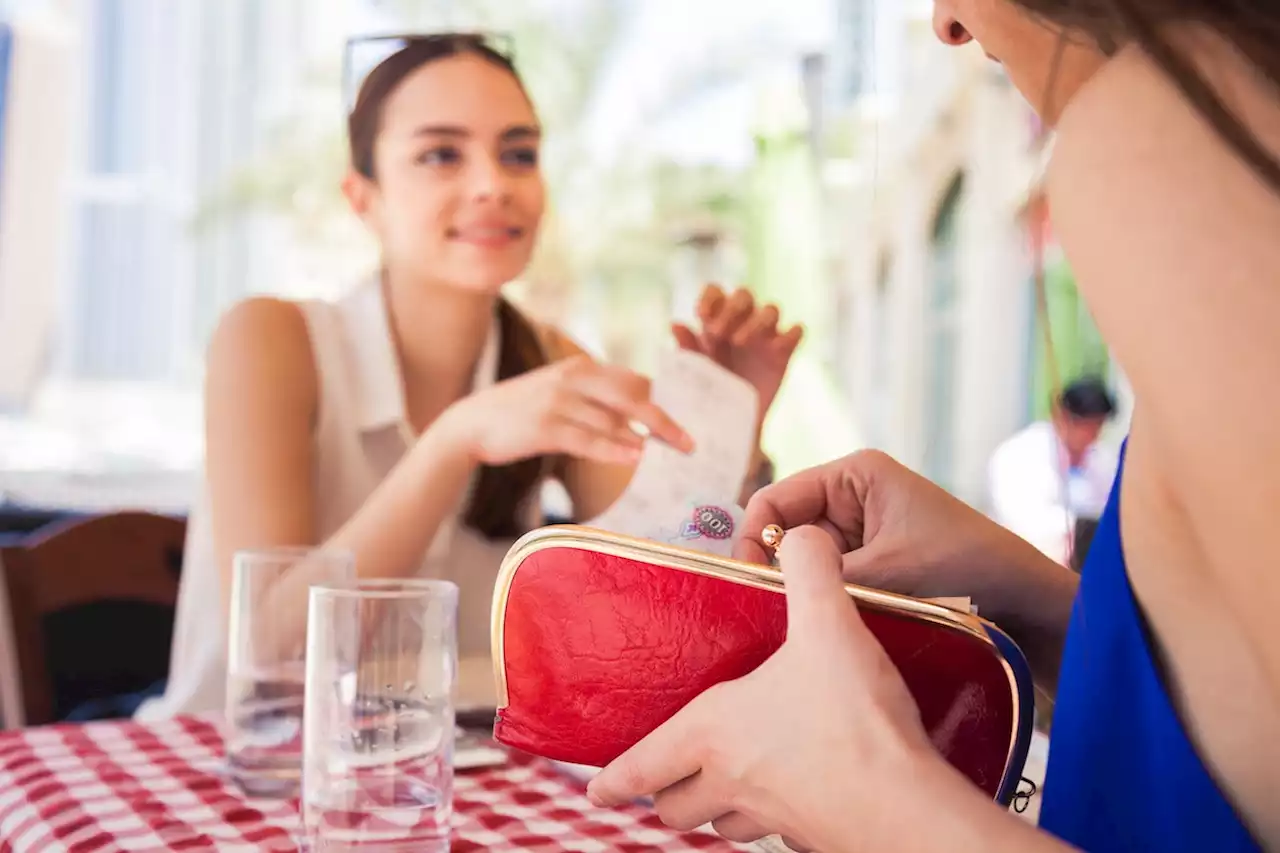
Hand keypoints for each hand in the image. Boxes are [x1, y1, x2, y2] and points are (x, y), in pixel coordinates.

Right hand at [440, 354, 692, 466]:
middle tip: (689, 442)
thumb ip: (597, 405)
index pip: (633, 380)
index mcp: (581, 368)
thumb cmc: (523, 413)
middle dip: (664, 419)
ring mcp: (558, 401)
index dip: (663, 400)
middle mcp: (573, 378)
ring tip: (669, 453)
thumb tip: (638, 428)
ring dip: (644, 436)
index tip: (687, 419)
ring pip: (613, 419)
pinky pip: (587, 438)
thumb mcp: (561, 396)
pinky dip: (613, 447)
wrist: (471, 423)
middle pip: (632, 396)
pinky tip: (633, 457)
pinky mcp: (545, 426)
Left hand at [587, 528, 975, 851]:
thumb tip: (801, 536)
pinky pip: (780, 832)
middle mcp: (734, 783)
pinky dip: (777, 819)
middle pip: (677, 808)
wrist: (906, 806)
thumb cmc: (853, 720)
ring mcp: (774, 817)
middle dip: (667, 798)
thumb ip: (809, 570)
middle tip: (667, 787)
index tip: (597, 789)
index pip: (644, 765)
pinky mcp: (816, 837)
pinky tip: (797, 796)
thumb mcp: (828, 624)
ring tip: (726, 792)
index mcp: (716, 733)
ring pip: (724, 825)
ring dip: (718, 812)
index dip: (616, 778)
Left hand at [672, 284, 801, 418]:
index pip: (717, 292)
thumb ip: (687, 348)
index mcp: (717, 320)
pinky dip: (790, 335)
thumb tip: (675, 324)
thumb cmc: (707, 392)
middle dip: (731, 308)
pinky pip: (796, 332)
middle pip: (744, 295)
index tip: (701, 314)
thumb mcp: (693, 371)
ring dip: (755, 321)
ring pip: (771, 309)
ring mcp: (766, 336)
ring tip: (738, 342)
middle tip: (716, 332)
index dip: (710, 297)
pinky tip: (775, 348)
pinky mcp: (784, 353)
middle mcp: (743, 322)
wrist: (728, 423)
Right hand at [735, 450, 1078, 693]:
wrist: (1027, 600)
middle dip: (773, 567)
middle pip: (782, 530)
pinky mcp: (869, 564)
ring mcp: (859, 532)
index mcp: (852, 474)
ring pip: (803, 561)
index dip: (751, 538)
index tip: (745, 583)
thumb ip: (823, 573)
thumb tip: (761, 586)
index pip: (774, 500)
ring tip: (795, 624)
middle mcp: (850, 496)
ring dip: (801, 589)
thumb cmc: (966, 566)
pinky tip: (821, 626)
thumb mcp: (887, 569)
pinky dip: (822, 601)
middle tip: (761, 612)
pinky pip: (827, 580)